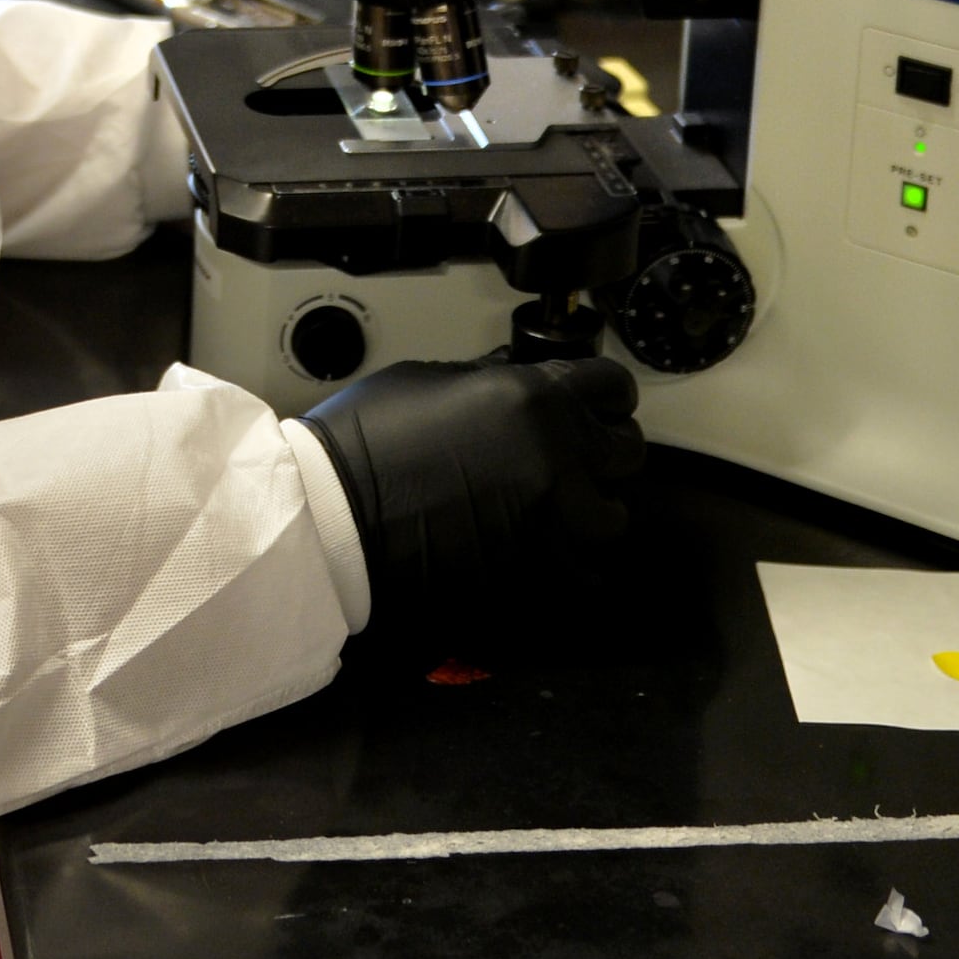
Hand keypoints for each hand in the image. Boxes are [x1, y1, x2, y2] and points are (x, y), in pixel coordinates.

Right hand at [297, 357, 644, 625]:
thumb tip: (521, 386)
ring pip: (612, 518)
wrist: (331, 522)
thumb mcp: (433, 380)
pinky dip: (569, 562)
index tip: (600, 403)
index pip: (612, 387)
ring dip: (590, 511)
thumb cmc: (365, 445)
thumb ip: (495, 384)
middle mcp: (555, 461)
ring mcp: (550, 525)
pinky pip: (582, 572)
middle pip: (626, 452)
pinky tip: (540, 550)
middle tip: (579, 456)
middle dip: (605, 451)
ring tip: (558, 509)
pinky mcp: (536, 577)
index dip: (605, 394)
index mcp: (533, 402)